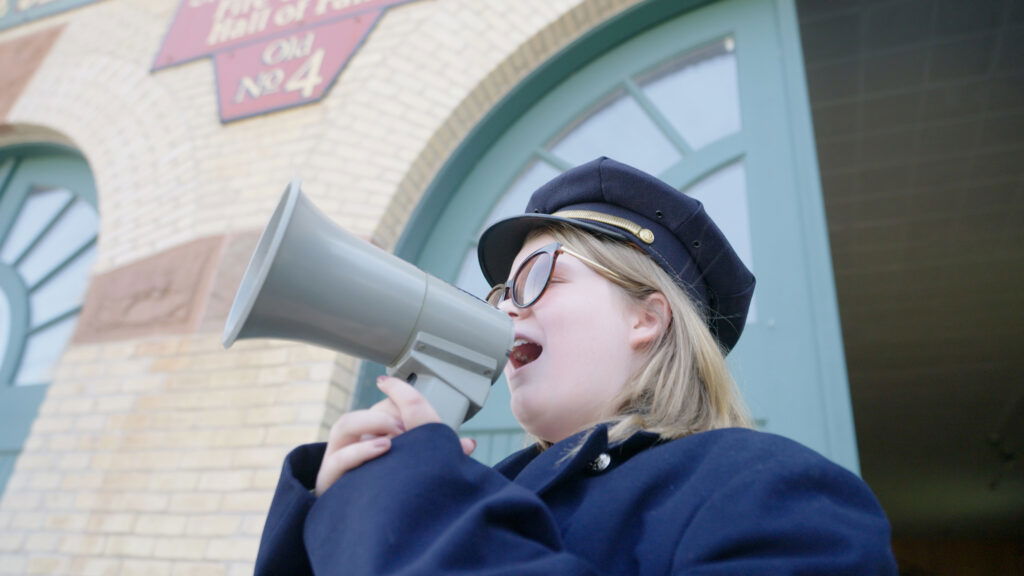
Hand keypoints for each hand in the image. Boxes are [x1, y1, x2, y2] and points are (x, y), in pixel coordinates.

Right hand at [313, 376, 476, 495]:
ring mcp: (338, 459)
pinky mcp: (331, 480)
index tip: (398, 386)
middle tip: (407, 424)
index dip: (396, 393)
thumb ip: (441, 456)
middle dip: (386, 411)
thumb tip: (470, 445)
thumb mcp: (415, 469)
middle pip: (366, 411)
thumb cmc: (389, 491)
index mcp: (372, 435)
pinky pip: (340, 459)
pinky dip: (361, 451)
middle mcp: (353, 443)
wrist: (361, 528)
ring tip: (396, 434)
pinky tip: (383, 448)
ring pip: (345, 425)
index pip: (384, 404)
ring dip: (373, 422)